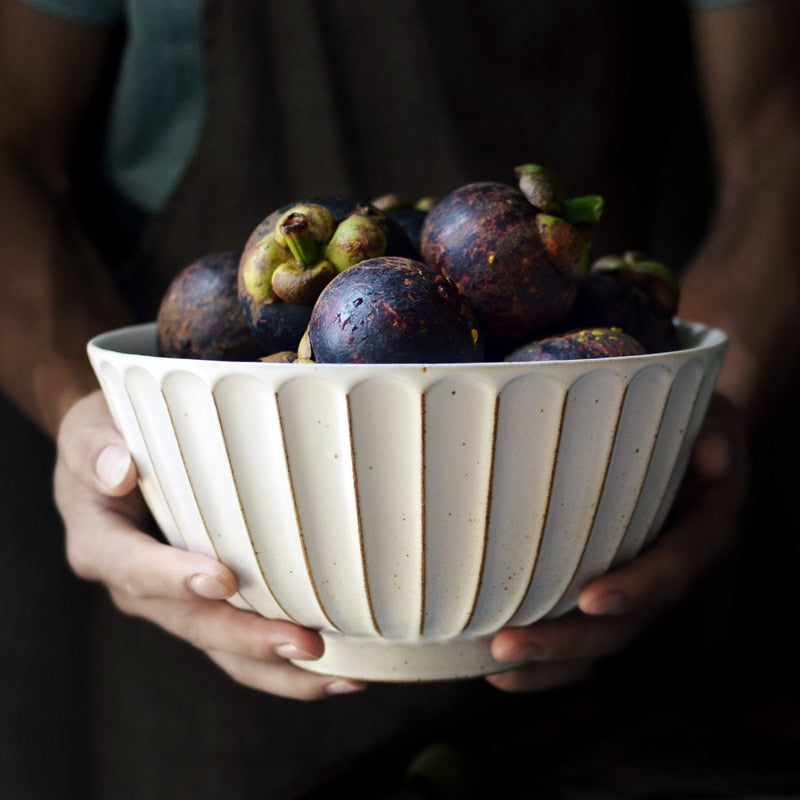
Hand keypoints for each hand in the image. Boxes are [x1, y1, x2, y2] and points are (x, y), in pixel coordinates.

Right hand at [54, 390, 365, 699]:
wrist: (116, 459)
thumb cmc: (112, 440)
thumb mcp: (90, 432)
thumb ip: (96, 449)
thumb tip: (118, 472)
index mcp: (103, 545)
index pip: (135, 568)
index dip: (175, 578)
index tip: (222, 579)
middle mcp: (137, 586)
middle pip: (193, 623)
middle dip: (249, 639)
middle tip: (306, 644)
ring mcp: (176, 602)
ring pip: (223, 650)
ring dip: (280, 669)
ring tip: (340, 676)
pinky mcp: (209, 605)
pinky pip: (242, 644)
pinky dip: (285, 662)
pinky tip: (337, 667)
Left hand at [486, 393, 748, 691]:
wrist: (685, 441)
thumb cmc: (687, 428)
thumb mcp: (710, 420)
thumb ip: (715, 437)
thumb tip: (712, 452)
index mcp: (700, 532)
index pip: (673, 568)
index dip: (637, 587)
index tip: (592, 599)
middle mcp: (670, 573)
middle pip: (625, 623)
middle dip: (568, 640)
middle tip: (510, 646)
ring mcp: (638, 590)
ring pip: (599, 639)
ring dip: (549, 659)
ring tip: (496, 664)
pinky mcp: (608, 592)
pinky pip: (582, 632)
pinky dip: (545, 655)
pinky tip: (499, 666)